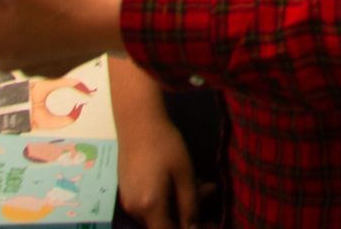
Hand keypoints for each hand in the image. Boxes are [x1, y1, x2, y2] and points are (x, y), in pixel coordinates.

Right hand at [115, 63, 202, 228]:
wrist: (138, 121)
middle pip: (165, 224)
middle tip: (209, 191)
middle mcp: (135, 210)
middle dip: (190, 213)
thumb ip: (190, 204)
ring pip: (160, 213)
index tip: (211, 223)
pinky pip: (151, 204)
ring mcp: (129, 201)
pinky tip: (182, 180)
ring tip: (201, 182)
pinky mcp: (128, 192)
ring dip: (181, 203)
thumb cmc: (165, 145)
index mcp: (149, 207)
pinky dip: (169, 197)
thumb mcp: (184, 174)